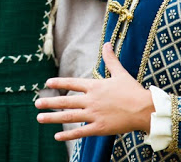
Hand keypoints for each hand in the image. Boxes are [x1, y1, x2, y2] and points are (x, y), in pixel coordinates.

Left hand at [35, 43, 153, 140]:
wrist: (144, 109)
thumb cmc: (132, 90)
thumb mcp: (120, 72)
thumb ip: (110, 59)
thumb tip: (107, 43)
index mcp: (94, 86)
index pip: (72, 83)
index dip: (59, 83)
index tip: (47, 83)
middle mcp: (91, 100)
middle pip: (66, 101)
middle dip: (49, 102)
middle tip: (36, 103)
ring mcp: (94, 114)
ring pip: (69, 116)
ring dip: (53, 117)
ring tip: (39, 117)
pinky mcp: (99, 128)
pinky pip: (80, 132)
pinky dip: (68, 134)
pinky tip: (57, 136)